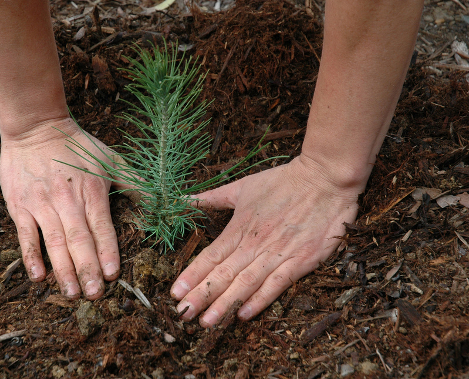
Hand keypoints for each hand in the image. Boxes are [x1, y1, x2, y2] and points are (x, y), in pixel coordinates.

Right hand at [0, 117, 122, 299]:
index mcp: (92, 190)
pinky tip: (38, 276)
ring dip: (63, 269)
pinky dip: (31, 256)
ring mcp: (42, 203)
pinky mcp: (20, 205)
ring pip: (54, 242)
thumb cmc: (77, 145)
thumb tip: (162, 201)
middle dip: (87, 269)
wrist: (35, 127)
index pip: (101, 226)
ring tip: (72, 293)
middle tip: (95, 295)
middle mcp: (67, 199)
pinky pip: (25, 235)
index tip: (113, 275)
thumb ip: (135, 182)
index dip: (107, 251)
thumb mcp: (111, 159)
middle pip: (78, 239)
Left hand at [170, 155, 361, 325]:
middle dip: (201, 296)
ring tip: (207, 322)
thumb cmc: (283, 181)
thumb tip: (185, 199)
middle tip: (183, 314)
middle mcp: (255, 243)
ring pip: (246, 283)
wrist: (325, 178)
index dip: (192, 275)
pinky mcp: (302, 260)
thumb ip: (213, 197)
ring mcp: (278, 253)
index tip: (174, 293)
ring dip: (225, 304)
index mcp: (240, 226)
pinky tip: (243, 315)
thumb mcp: (243, 186)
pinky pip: (277, 284)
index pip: (211, 256)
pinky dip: (260, 300)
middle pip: (223, 274)